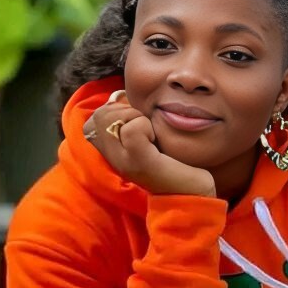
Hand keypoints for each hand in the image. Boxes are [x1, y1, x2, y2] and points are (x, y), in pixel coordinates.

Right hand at [83, 91, 215, 196]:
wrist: (194, 192)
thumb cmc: (176, 161)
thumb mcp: (149, 135)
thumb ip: (131, 118)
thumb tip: (118, 96)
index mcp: (113, 152)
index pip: (93, 119)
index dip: (115, 111)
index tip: (139, 123)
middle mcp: (113, 159)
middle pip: (100, 115)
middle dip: (125, 110)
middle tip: (147, 128)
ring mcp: (123, 162)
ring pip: (112, 118)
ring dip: (136, 117)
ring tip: (151, 135)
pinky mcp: (140, 164)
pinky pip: (132, 130)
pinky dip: (145, 127)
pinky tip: (156, 142)